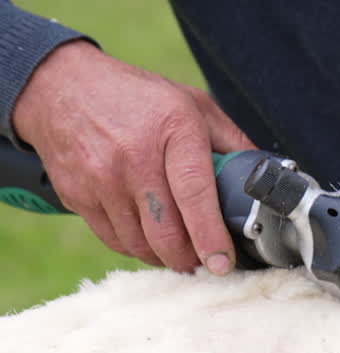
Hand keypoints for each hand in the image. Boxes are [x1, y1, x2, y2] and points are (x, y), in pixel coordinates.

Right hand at [11, 40, 254, 272]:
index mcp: (173, 131)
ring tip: (181, 254)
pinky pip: (114, 239)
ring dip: (164, 258)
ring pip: (139, 243)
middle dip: (189, 259)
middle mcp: (134, 158)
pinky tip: (150, 241)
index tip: (223, 263)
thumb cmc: (137, 97)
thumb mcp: (194, 104)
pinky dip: (137, 249)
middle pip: (166, 231)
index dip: (210, 235)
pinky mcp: (77, 195)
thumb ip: (232, 141)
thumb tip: (265, 174)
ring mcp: (101, 179)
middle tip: (206, 265)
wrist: (61, 87)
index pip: (195, 194)